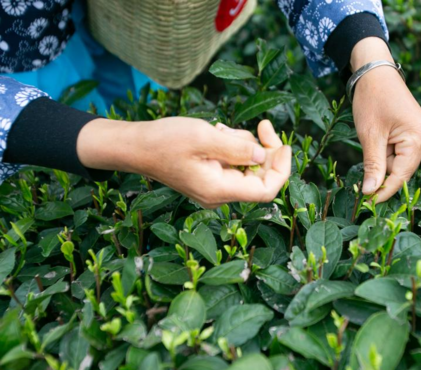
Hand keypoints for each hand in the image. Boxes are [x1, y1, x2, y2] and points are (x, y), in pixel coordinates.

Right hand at [77, 117, 290, 207]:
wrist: (135, 147)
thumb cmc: (164, 141)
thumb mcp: (205, 138)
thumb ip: (238, 148)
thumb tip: (263, 155)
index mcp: (220, 190)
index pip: (266, 190)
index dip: (282, 169)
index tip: (284, 145)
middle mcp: (220, 194)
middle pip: (259, 176)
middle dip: (264, 149)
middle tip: (262, 124)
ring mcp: (215, 186)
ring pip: (247, 165)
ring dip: (242, 143)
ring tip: (219, 130)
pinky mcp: (210, 176)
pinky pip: (232, 162)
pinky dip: (231, 145)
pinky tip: (214, 133)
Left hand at [350, 38, 420, 202]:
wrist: (375, 72)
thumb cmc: (372, 98)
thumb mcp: (369, 135)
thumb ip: (373, 165)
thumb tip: (370, 193)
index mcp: (419, 138)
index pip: (401, 176)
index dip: (384, 191)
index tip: (367, 203)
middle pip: (402, 171)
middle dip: (381, 173)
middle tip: (363, 171)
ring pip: (399, 163)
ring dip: (382, 161)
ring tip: (371, 140)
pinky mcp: (415, 134)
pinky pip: (400, 154)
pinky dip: (385, 154)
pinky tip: (377, 141)